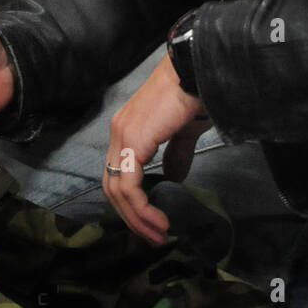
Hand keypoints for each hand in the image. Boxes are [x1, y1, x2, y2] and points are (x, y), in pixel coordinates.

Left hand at [102, 53, 209, 244]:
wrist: (195, 71)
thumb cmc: (193, 95)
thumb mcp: (184, 131)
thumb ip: (176, 153)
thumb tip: (174, 177)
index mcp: (128, 130)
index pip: (119, 174)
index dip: (132, 202)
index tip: (152, 222)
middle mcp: (119, 133)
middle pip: (112, 187)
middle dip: (132, 217)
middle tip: (152, 236)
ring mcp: (122, 137)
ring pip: (117, 190)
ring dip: (137, 218)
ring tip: (157, 234)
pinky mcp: (132, 142)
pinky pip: (128, 185)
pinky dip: (140, 207)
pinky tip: (157, 219)